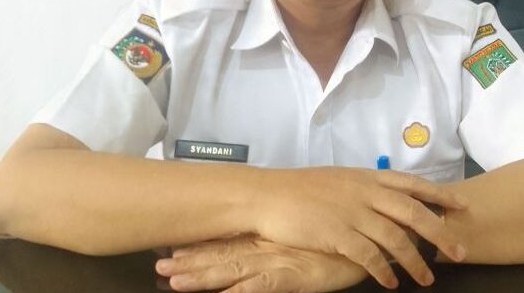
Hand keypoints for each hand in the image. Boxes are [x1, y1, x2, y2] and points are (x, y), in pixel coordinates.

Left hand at [156, 235, 367, 292]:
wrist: (364, 238)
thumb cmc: (335, 239)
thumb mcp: (305, 237)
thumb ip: (283, 238)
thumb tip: (264, 237)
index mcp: (269, 237)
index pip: (227, 241)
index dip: (199, 247)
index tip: (170, 249)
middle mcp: (267, 247)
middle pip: (222, 256)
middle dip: (190, 263)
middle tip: (159, 268)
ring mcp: (278, 262)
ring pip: (232, 271)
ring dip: (203, 277)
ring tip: (174, 282)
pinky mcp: (293, 277)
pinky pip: (262, 288)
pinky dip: (240, 292)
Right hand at [251, 167, 467, 287]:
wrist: (268, 195)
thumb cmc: (301, 188)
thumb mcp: (338, 179)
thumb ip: (365, 188)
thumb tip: (386, 197)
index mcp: (366, 177)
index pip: (412, 184)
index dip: (439, 195)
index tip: (462, 206)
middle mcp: (364, 192)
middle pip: (413, 213)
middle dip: (440, 232)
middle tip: (460, 252)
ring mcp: (352, 213)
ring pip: (395, 238)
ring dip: (415, 261)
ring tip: (427, 279)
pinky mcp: (337, 234)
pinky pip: (369, 256)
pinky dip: (383, 271)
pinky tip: (391, 283)